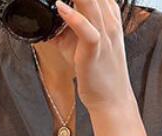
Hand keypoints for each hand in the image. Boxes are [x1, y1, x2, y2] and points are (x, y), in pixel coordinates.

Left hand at [54, 0, 137, 114]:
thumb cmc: (97, 73)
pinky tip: (61, 6)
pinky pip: (87, 29)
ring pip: (92, 3)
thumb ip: (66, 29)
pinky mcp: (95, 50)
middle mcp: (108, 20)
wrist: (111, 100)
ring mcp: (104, 34)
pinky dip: (74, 16)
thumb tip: (50, 22)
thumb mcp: (80, 45)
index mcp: (107, 16)